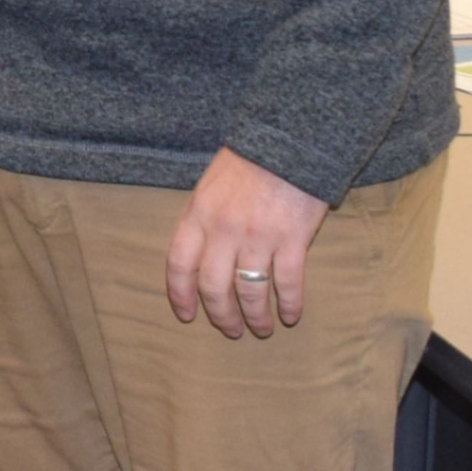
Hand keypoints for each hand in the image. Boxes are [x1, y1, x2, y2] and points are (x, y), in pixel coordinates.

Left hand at [167, 148, 328, 338]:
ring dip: (255, 317)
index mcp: (198, 214)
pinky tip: (290, 315)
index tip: (186, 315)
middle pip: (212, 287)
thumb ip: (202, 219)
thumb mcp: (211, 185)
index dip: (180, 294)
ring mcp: (258, 236)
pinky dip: (289, 304)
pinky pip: (287, 283)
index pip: (179, 264)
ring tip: (261, 329)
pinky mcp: (292, 238)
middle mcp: (223, 229)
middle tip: (231, 331)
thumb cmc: (251, 161)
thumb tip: (199, 255)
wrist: (292, 139)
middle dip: (221, 316)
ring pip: (249, 292)